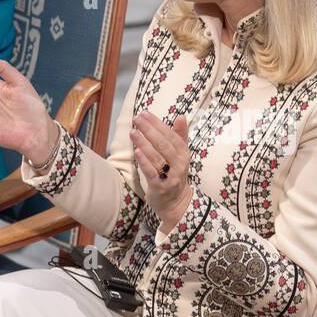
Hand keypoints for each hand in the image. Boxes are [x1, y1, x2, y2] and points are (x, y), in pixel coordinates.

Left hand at [130, 111, 191, 226]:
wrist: (176, 202)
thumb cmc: (175, 174)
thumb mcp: (180, 155)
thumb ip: (180, 136)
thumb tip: (181, 116)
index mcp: (183, 153)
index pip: (171, 135)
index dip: (157, 123)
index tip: (145, 113)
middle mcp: (179, 164)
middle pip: (164, 144)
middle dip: (149, 130)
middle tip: (137, 119)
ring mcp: (171, 176)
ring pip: (157, 157)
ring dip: (144, 143)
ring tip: (133, 132)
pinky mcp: (161, 187)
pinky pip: (152, 172)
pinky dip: (145, 161)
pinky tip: (136, 151)